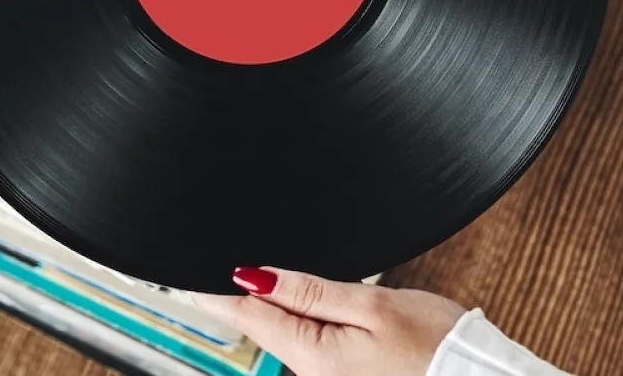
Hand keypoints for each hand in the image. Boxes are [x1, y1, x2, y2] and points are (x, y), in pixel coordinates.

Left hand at [191, 267, 464, 375]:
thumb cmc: (436, 347)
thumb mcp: (372, 306)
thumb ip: (310, 291)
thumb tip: (253, 276)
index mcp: (312, 355)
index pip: (248, 314)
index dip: (216, 289)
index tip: (186, 272)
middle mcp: (311, 375)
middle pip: (268, 322)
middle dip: (261, 291)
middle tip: (248, 257)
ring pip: (292, 331)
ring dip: (292, 304)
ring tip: (316, 282)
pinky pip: (313, 343)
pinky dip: (311, 319)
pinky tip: (328, 304)